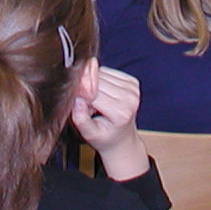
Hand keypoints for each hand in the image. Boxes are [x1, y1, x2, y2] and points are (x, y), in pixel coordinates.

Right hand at [71, 65, 147, 179]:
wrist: (122, 138)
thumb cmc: (105, 136)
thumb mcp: (89, 134)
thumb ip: (81, 118)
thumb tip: (77, 98)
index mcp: (121, 113)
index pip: (93, 94)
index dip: (81, 98)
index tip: (79, 106)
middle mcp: (130, 98)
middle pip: (97, 81)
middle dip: (87, 90)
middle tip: (88, 106)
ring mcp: (133, 89)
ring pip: (101, 73)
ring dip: (93, 84)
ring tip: (96, 102)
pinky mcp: (132, 81)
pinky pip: (107, 71)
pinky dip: (100, 79)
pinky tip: (103, 93)